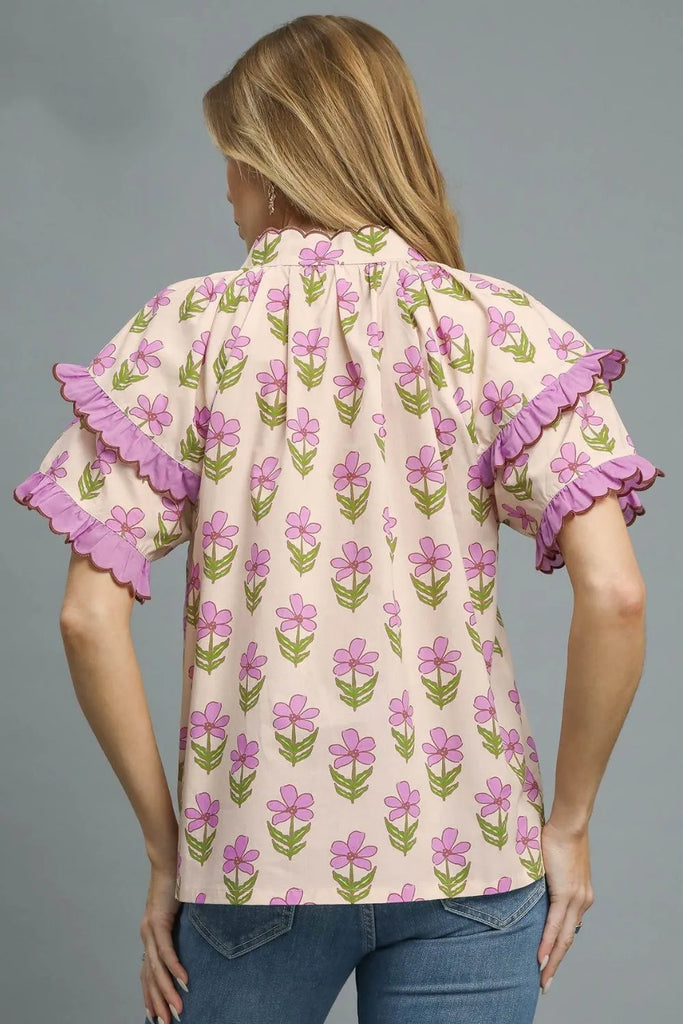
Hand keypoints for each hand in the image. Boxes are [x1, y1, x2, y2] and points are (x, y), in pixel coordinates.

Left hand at [139, 862, 187, 1022]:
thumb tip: (190, 942)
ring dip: (167, 990)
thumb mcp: (178, 912)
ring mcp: (150, 929)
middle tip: (165, 1023)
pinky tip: (183, 981)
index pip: (147, 972)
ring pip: (157, 968)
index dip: (150, 994)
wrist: (169, 859)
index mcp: (149, 934)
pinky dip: (174, 967)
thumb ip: (178, 928)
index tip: (155, 1015)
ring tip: (176, 1009)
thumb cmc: (177, 883)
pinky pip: (166, 950)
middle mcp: (146, 935)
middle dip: (158, 1001)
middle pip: (150, 976)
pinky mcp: (158, 921)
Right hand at [537, 818, 593, 993]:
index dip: (559, 949)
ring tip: (542, 976)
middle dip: (555, 963)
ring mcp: (577, 898)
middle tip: (545, 983)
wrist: (569, 823)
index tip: (550, 964)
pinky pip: (555, 924)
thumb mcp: (553, 867)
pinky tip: (541, 956)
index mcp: (580, 896)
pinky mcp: (567, 893)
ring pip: (564, 936)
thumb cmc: (557, 837)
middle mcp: (582, 901)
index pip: (569, 929)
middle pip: (568, 939)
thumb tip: (531, 892)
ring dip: (552, 958)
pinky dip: (548, 941)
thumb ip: (548, 883)